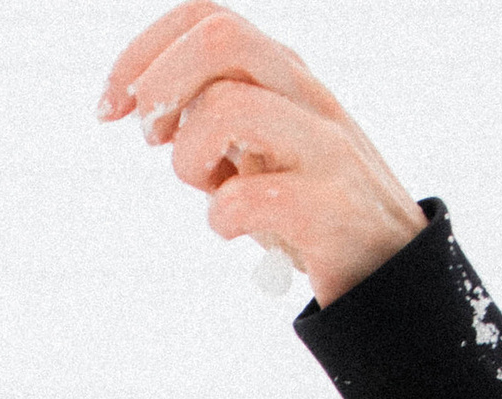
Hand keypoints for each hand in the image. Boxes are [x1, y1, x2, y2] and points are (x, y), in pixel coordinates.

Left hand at [98, 13, 425, 306]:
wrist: (391, 269)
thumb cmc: (308, 206)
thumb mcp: (257, 144)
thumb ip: (213, 115)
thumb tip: (148, 104)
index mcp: (278, 73)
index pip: (203, 18)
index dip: (141, 54)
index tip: (110, 110)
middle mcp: (302, 94)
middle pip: (218, 40)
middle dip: (160, 88)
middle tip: (154, 142)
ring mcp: (320, 147)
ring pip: (229, 108)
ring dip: (190, 157)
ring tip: (206, 190)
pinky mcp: (330, 208)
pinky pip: (251, 198)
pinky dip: (223, 219)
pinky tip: (233, 230)